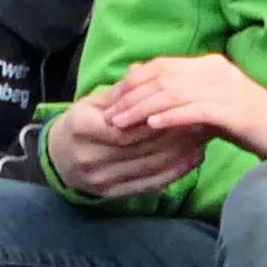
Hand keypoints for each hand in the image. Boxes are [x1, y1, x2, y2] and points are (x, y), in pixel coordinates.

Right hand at [45, 90, 206, 198]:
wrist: (59, 157)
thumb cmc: (83, 123)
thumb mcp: (95, 102)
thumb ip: (122, 91)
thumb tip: (146, 71)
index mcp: (80, 128)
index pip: (125, 127)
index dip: (157, 119)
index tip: (185, 107)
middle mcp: (88, 156)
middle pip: (141, 147)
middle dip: (176, 133)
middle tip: (204, 120)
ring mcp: (100, 179)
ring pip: (150, 166)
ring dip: (182, 152)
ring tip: (206, 136)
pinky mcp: (113, 194)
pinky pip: (150, 184)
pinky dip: (176, 172)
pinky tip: (196, 158)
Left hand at [101, 51, 266, 163]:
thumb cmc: (250, 124)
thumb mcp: (214, 106)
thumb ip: (186, 98)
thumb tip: (152, 100)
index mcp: (210, 66)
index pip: (162, 66)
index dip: (133, 82)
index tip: (113, 100)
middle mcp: (216, 71)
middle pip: (162, 77)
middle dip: (131, 96)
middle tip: (110, 115)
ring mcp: (226, 90)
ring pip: (173, 93)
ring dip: (143, 109)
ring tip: (122, 124)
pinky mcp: (234, 111)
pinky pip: (194, 110)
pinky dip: (170, 116)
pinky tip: (152, 126)